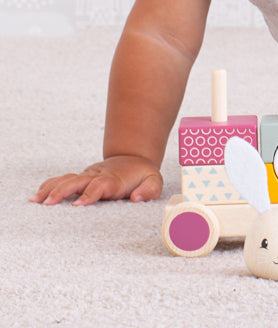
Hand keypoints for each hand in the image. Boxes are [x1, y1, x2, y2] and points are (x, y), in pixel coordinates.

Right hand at [31, 156, 162, 205]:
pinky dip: (49, 186)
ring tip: (36, 201)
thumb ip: (149, 190)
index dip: (89, 194)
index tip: (78, 205)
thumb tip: (136, 198)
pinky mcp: (80, 178)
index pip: (100, 186)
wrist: (133, 159)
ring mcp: (87, 176)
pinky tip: (37, 196)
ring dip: (51, 189)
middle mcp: (97, 177)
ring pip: (67, 180)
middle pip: (77, 181)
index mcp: (114, 180)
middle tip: (49, 203)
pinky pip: (62, 180)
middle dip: (63, 191)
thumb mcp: (154, 181)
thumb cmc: (143, 175)